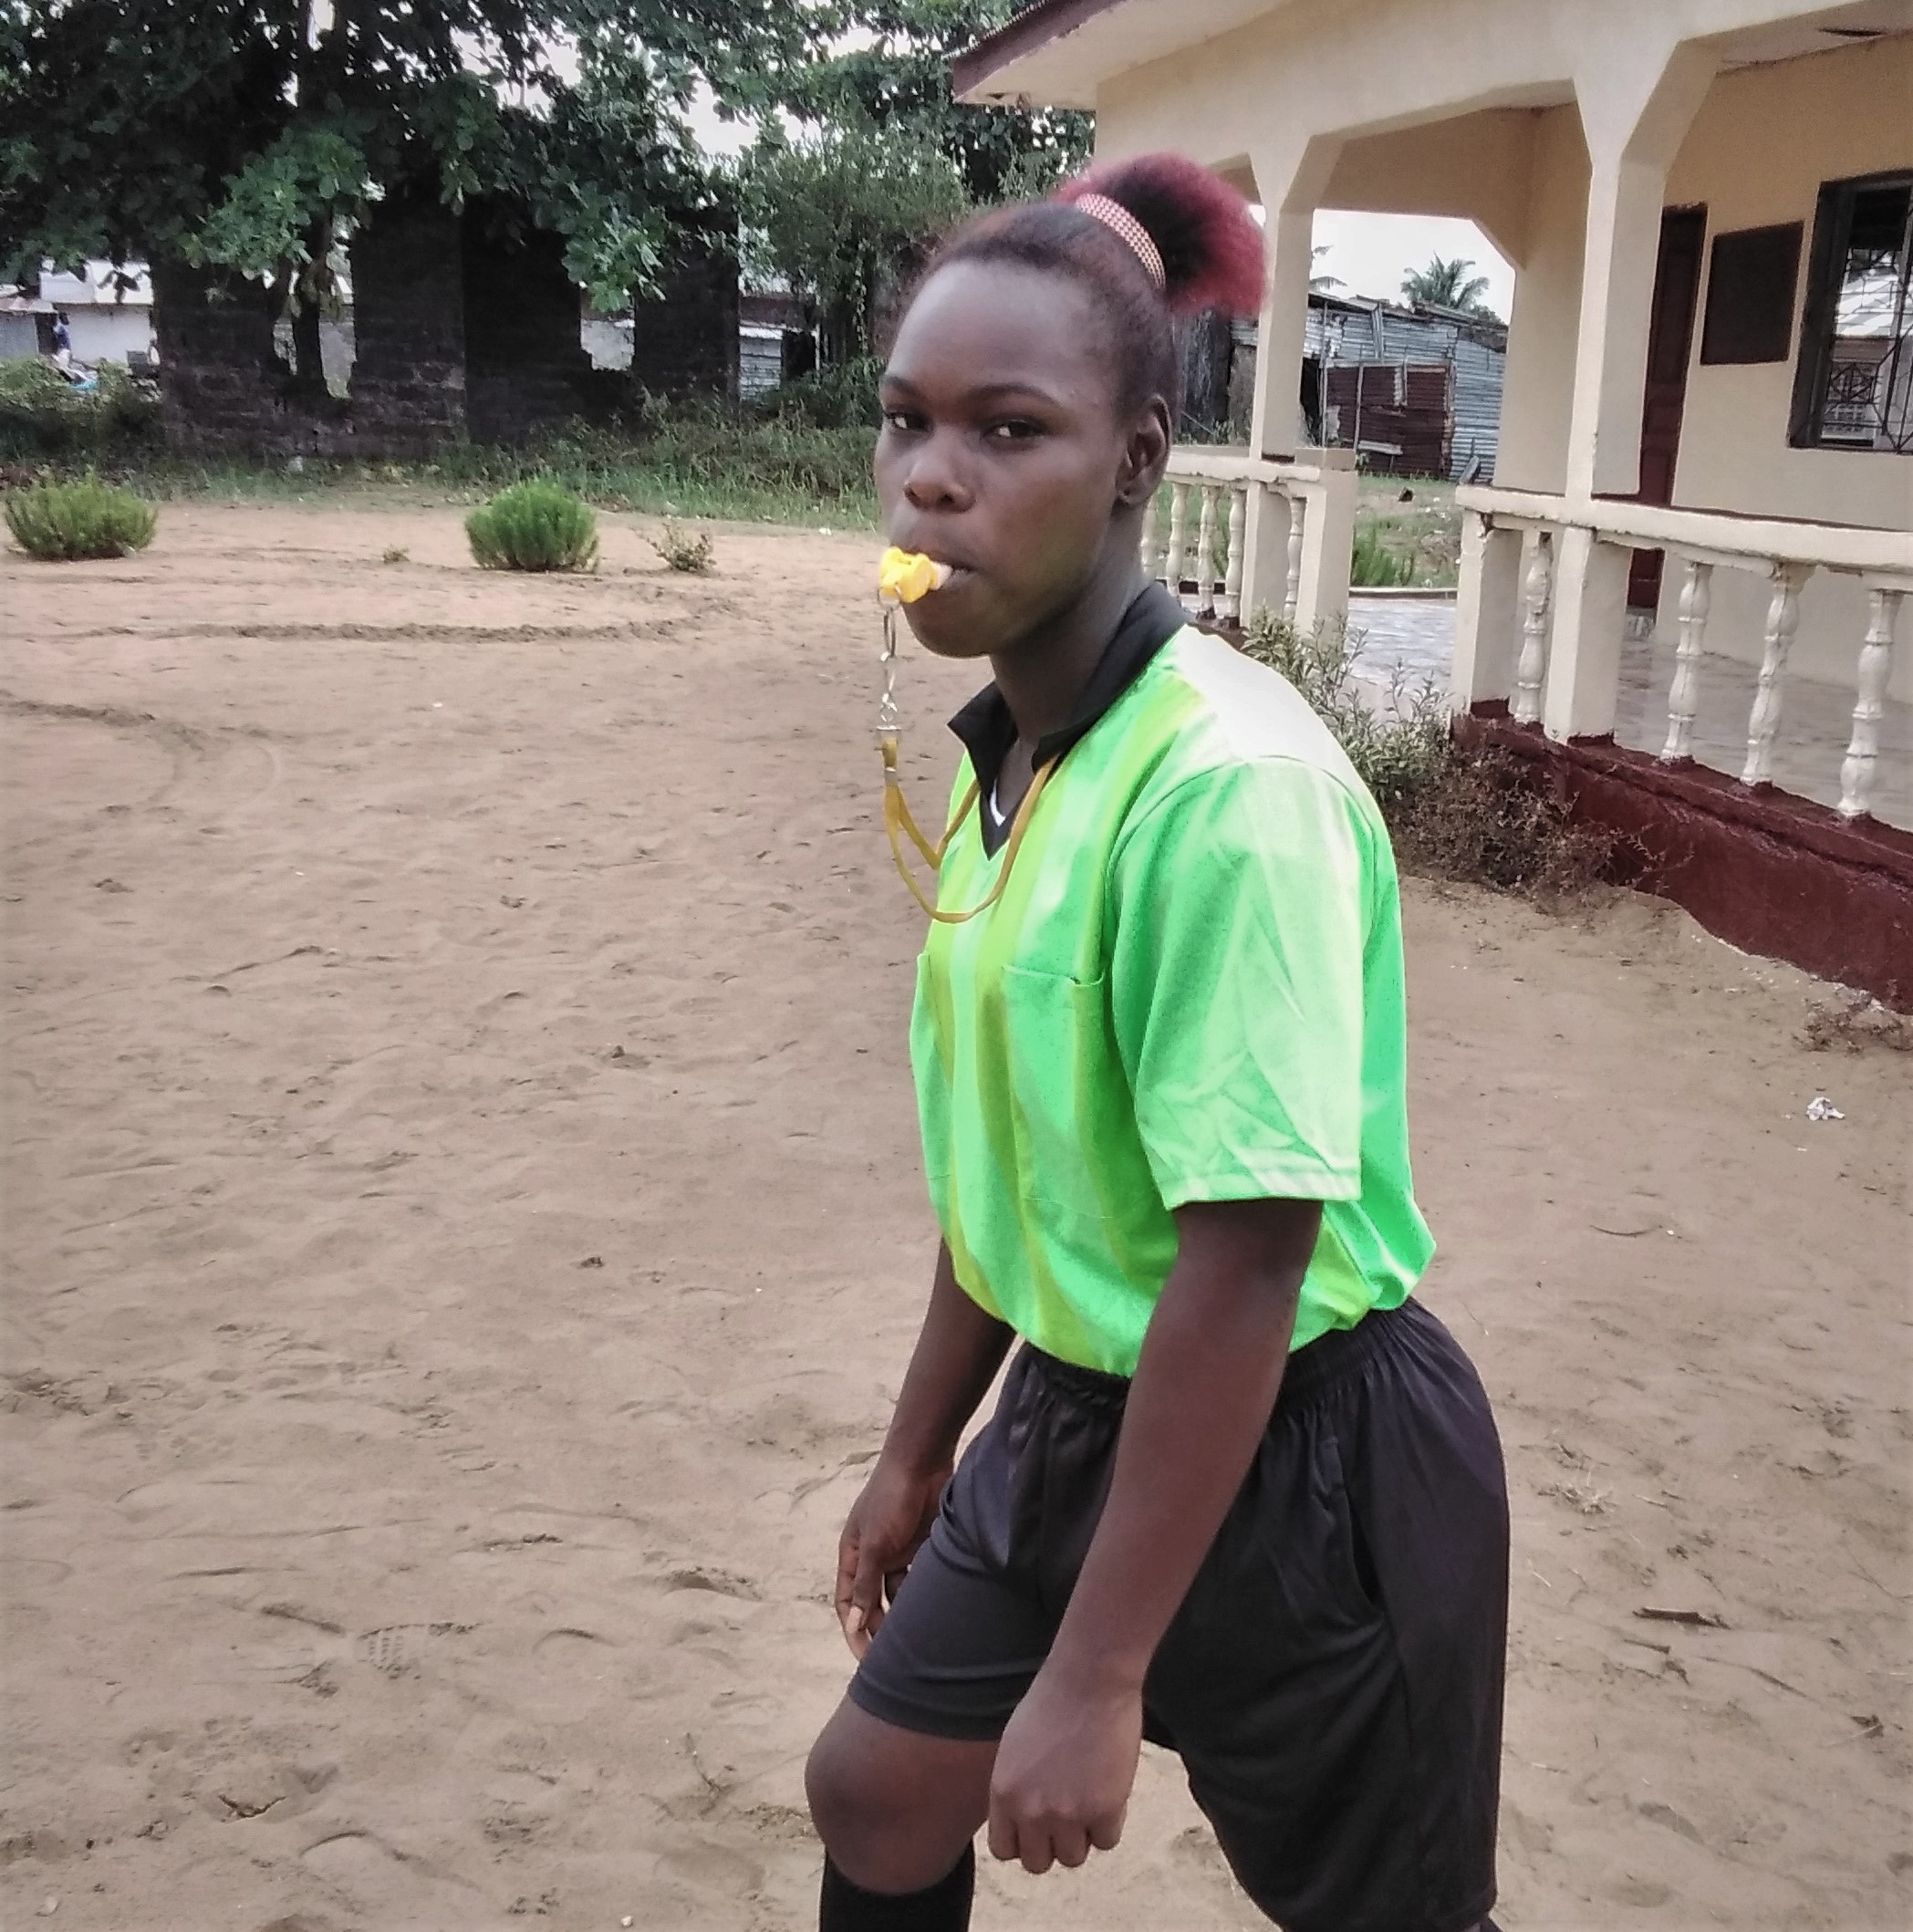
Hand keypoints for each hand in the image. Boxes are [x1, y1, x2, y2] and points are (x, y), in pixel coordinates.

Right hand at [835, 1453, 950, 1657]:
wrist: (922, 1461)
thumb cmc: (890, 1498)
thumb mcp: (874, 1545)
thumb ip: (865, 1585)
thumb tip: (853, 1624)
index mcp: (852, 1555)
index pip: (848, 1603)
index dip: (854, 1631)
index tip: (867, 1660)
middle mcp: (873, 1557)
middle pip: (873, 1603)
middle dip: (880, 1630)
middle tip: (895, 1660)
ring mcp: (898, 1551)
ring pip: (899, 1593)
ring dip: (905, 1613)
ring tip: (918, 1639)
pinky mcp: (922, 1546)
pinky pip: (921, 1578)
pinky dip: (925, 1594)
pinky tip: (935, 1612)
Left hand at [987, 1663, 1141, 1873]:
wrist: (1090, 1678)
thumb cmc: (1054, 1699)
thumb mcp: (1015, 1746)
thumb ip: (1017, 1787)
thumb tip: (1025, 1819)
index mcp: (1003, 1792)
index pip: (1003, 1850)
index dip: (1023, 1841)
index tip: (1038, 1826)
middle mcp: (1030, 1811)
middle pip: (1037, 1863)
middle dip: (1052, 1843)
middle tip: (1068, 1815)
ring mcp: (1067, 1814)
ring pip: (1073, 1858)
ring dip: (1082, 1835)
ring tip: (1090, 1798)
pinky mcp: (1104, 1811)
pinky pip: (1106, 1841)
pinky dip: (1111, 1822)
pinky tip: (1110, 1790)